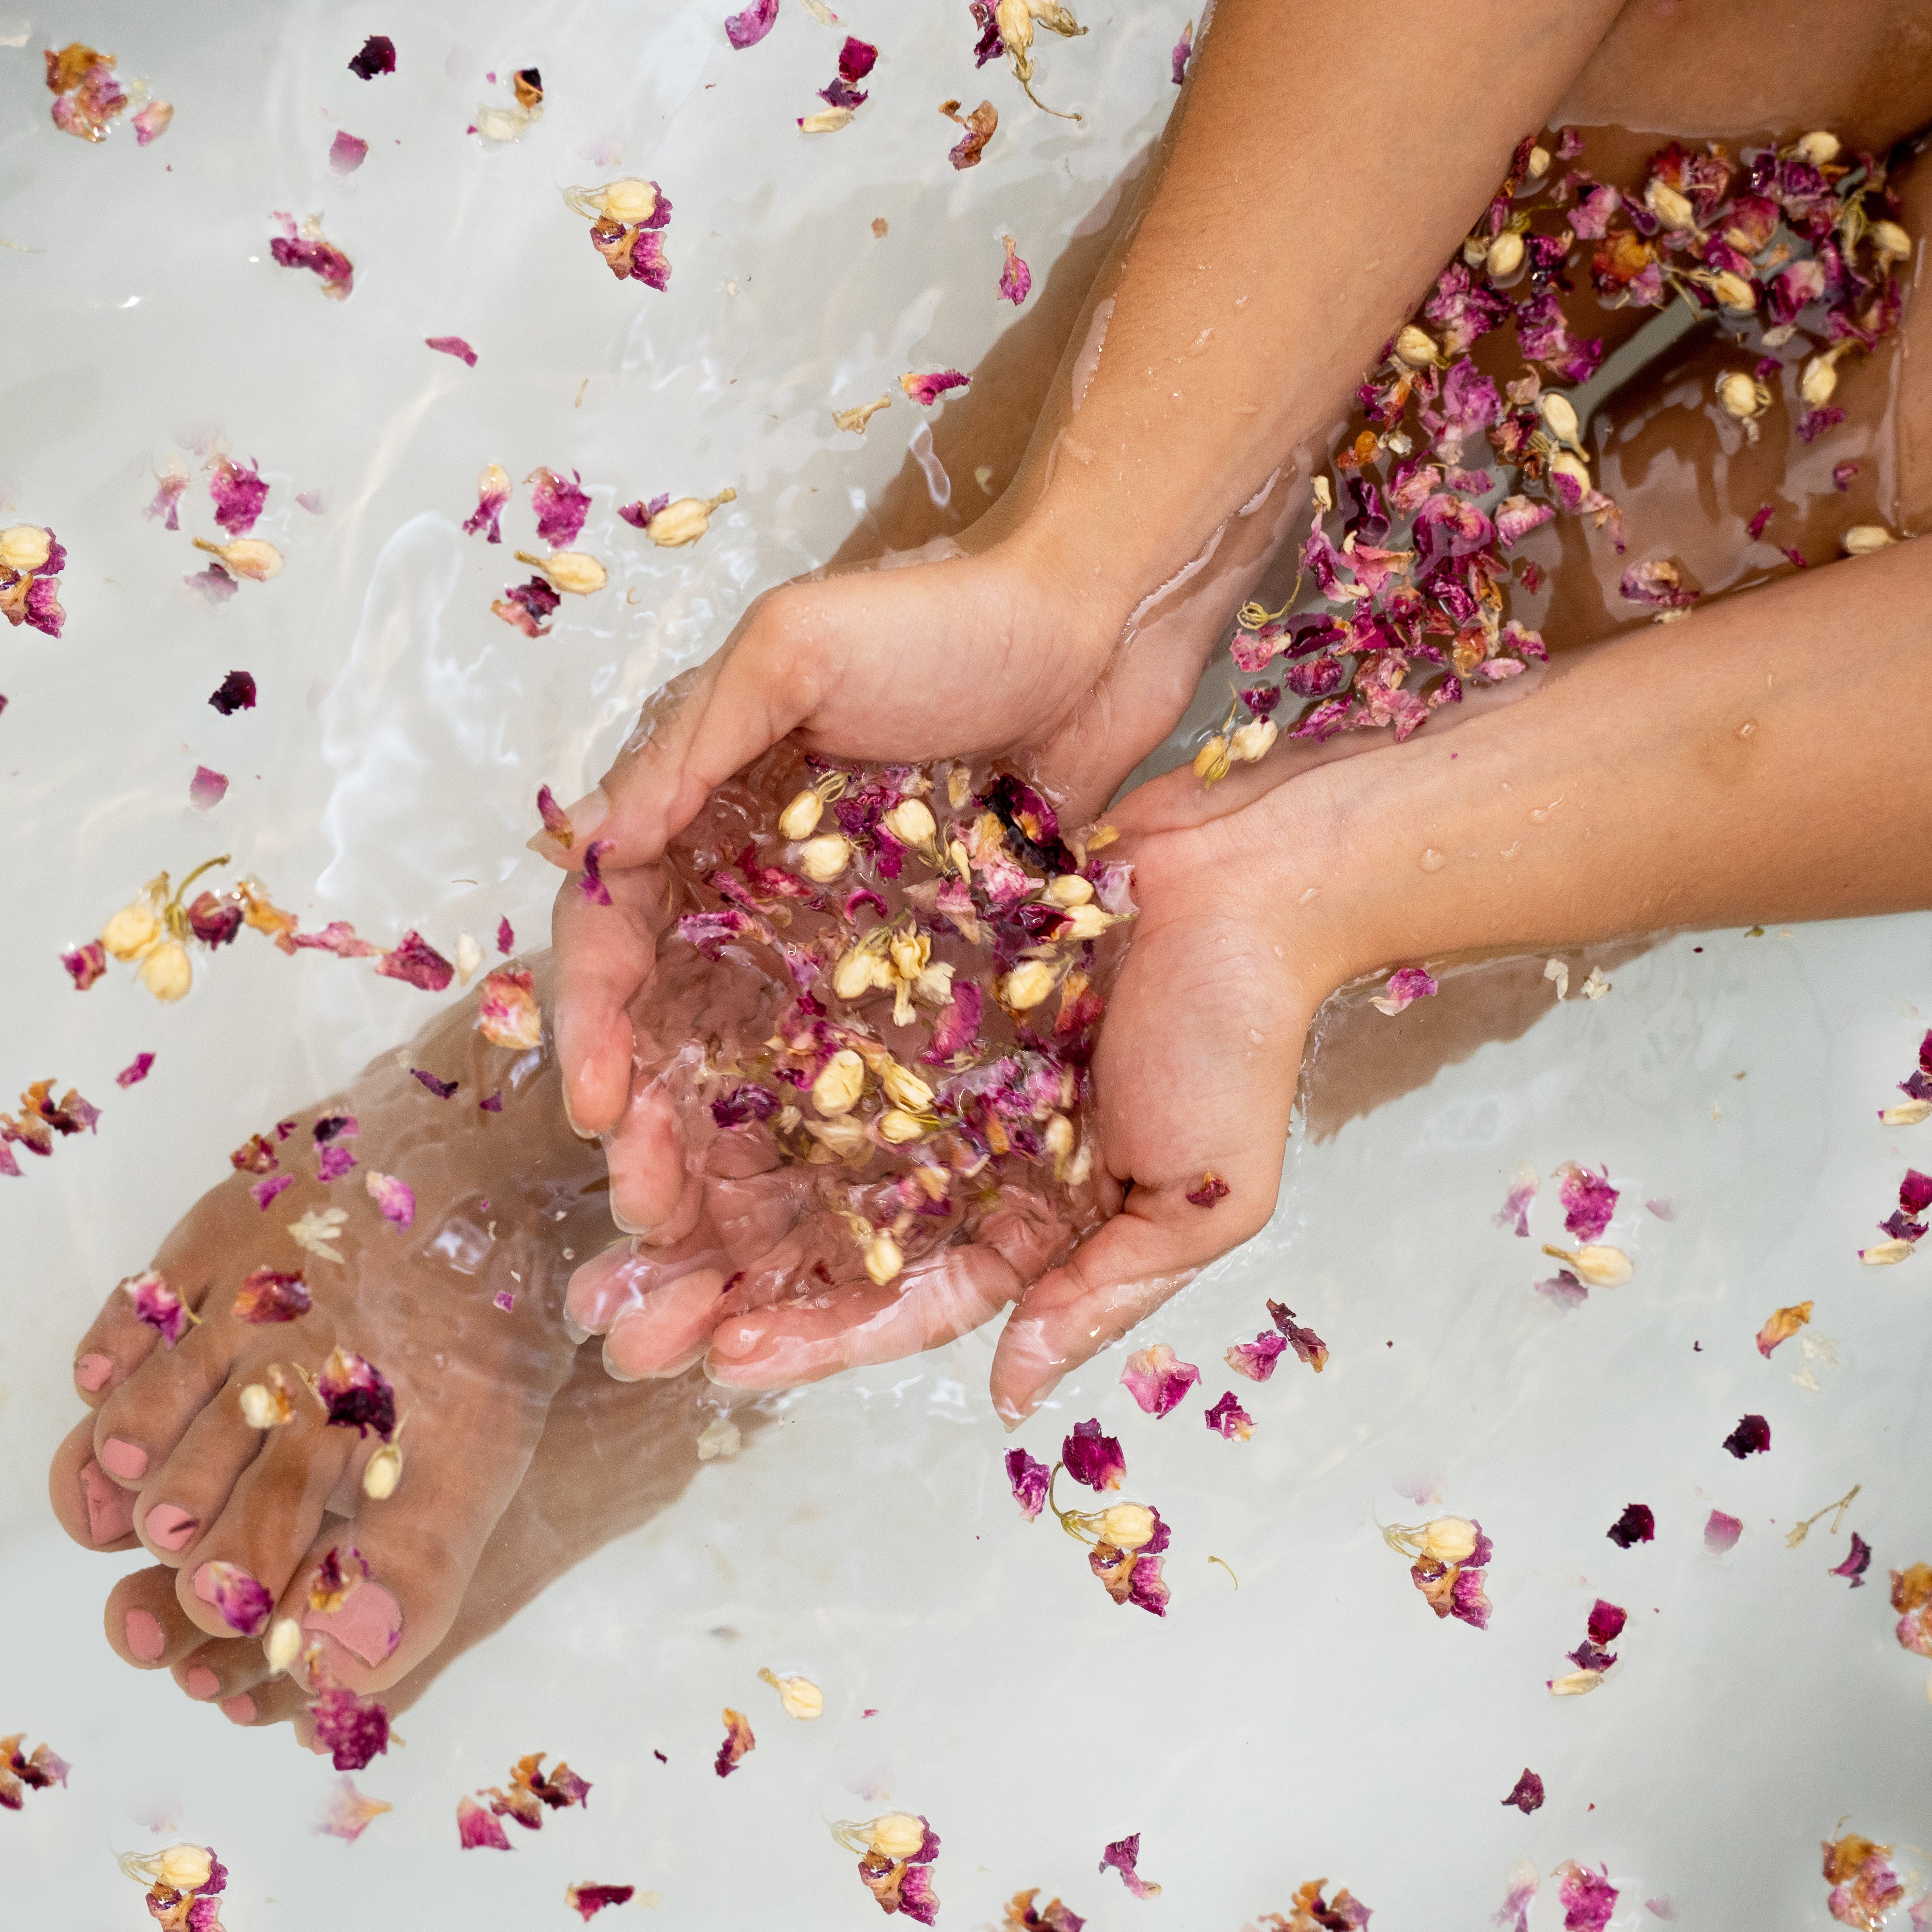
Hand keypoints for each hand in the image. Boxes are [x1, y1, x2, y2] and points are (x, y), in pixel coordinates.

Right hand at [548, 514, 1278, 1224]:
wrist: (1092, 631)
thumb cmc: (942, 621)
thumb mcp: (796, 649)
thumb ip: (693, 741)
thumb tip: (589, 842)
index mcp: (698, 806)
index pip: (612, 928)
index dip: (590, 1018)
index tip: (596, 1106)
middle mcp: (745, 879)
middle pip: (663, 1014)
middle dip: (640, 1112)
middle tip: (642, 1206)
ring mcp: (822, 926)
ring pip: (739, 1052)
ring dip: (707, 1143)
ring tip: (699, 1235)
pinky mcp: (903, 958)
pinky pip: (836, 1053)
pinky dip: (804, 1125)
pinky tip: (801, 1200)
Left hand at [561, 753, 1347, 1420]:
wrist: (1250, 876)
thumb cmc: (1242, 1040)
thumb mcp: (1201, 1201)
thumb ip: (1104, 1296)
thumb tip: (1011, 1398)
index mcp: (1027, 1214)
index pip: (905, 1298)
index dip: (816, 1339)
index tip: (723, 1365)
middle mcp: (959, 1144)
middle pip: (824, 1234)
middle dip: (722, 1287)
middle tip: (614, 1326)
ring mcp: (925, 1057)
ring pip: (793, 1140)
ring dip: (703, 1189)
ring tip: (606, 1230)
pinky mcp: (901, 969)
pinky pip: (802, 1027)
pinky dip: (735, 1065)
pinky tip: (656, 1092)